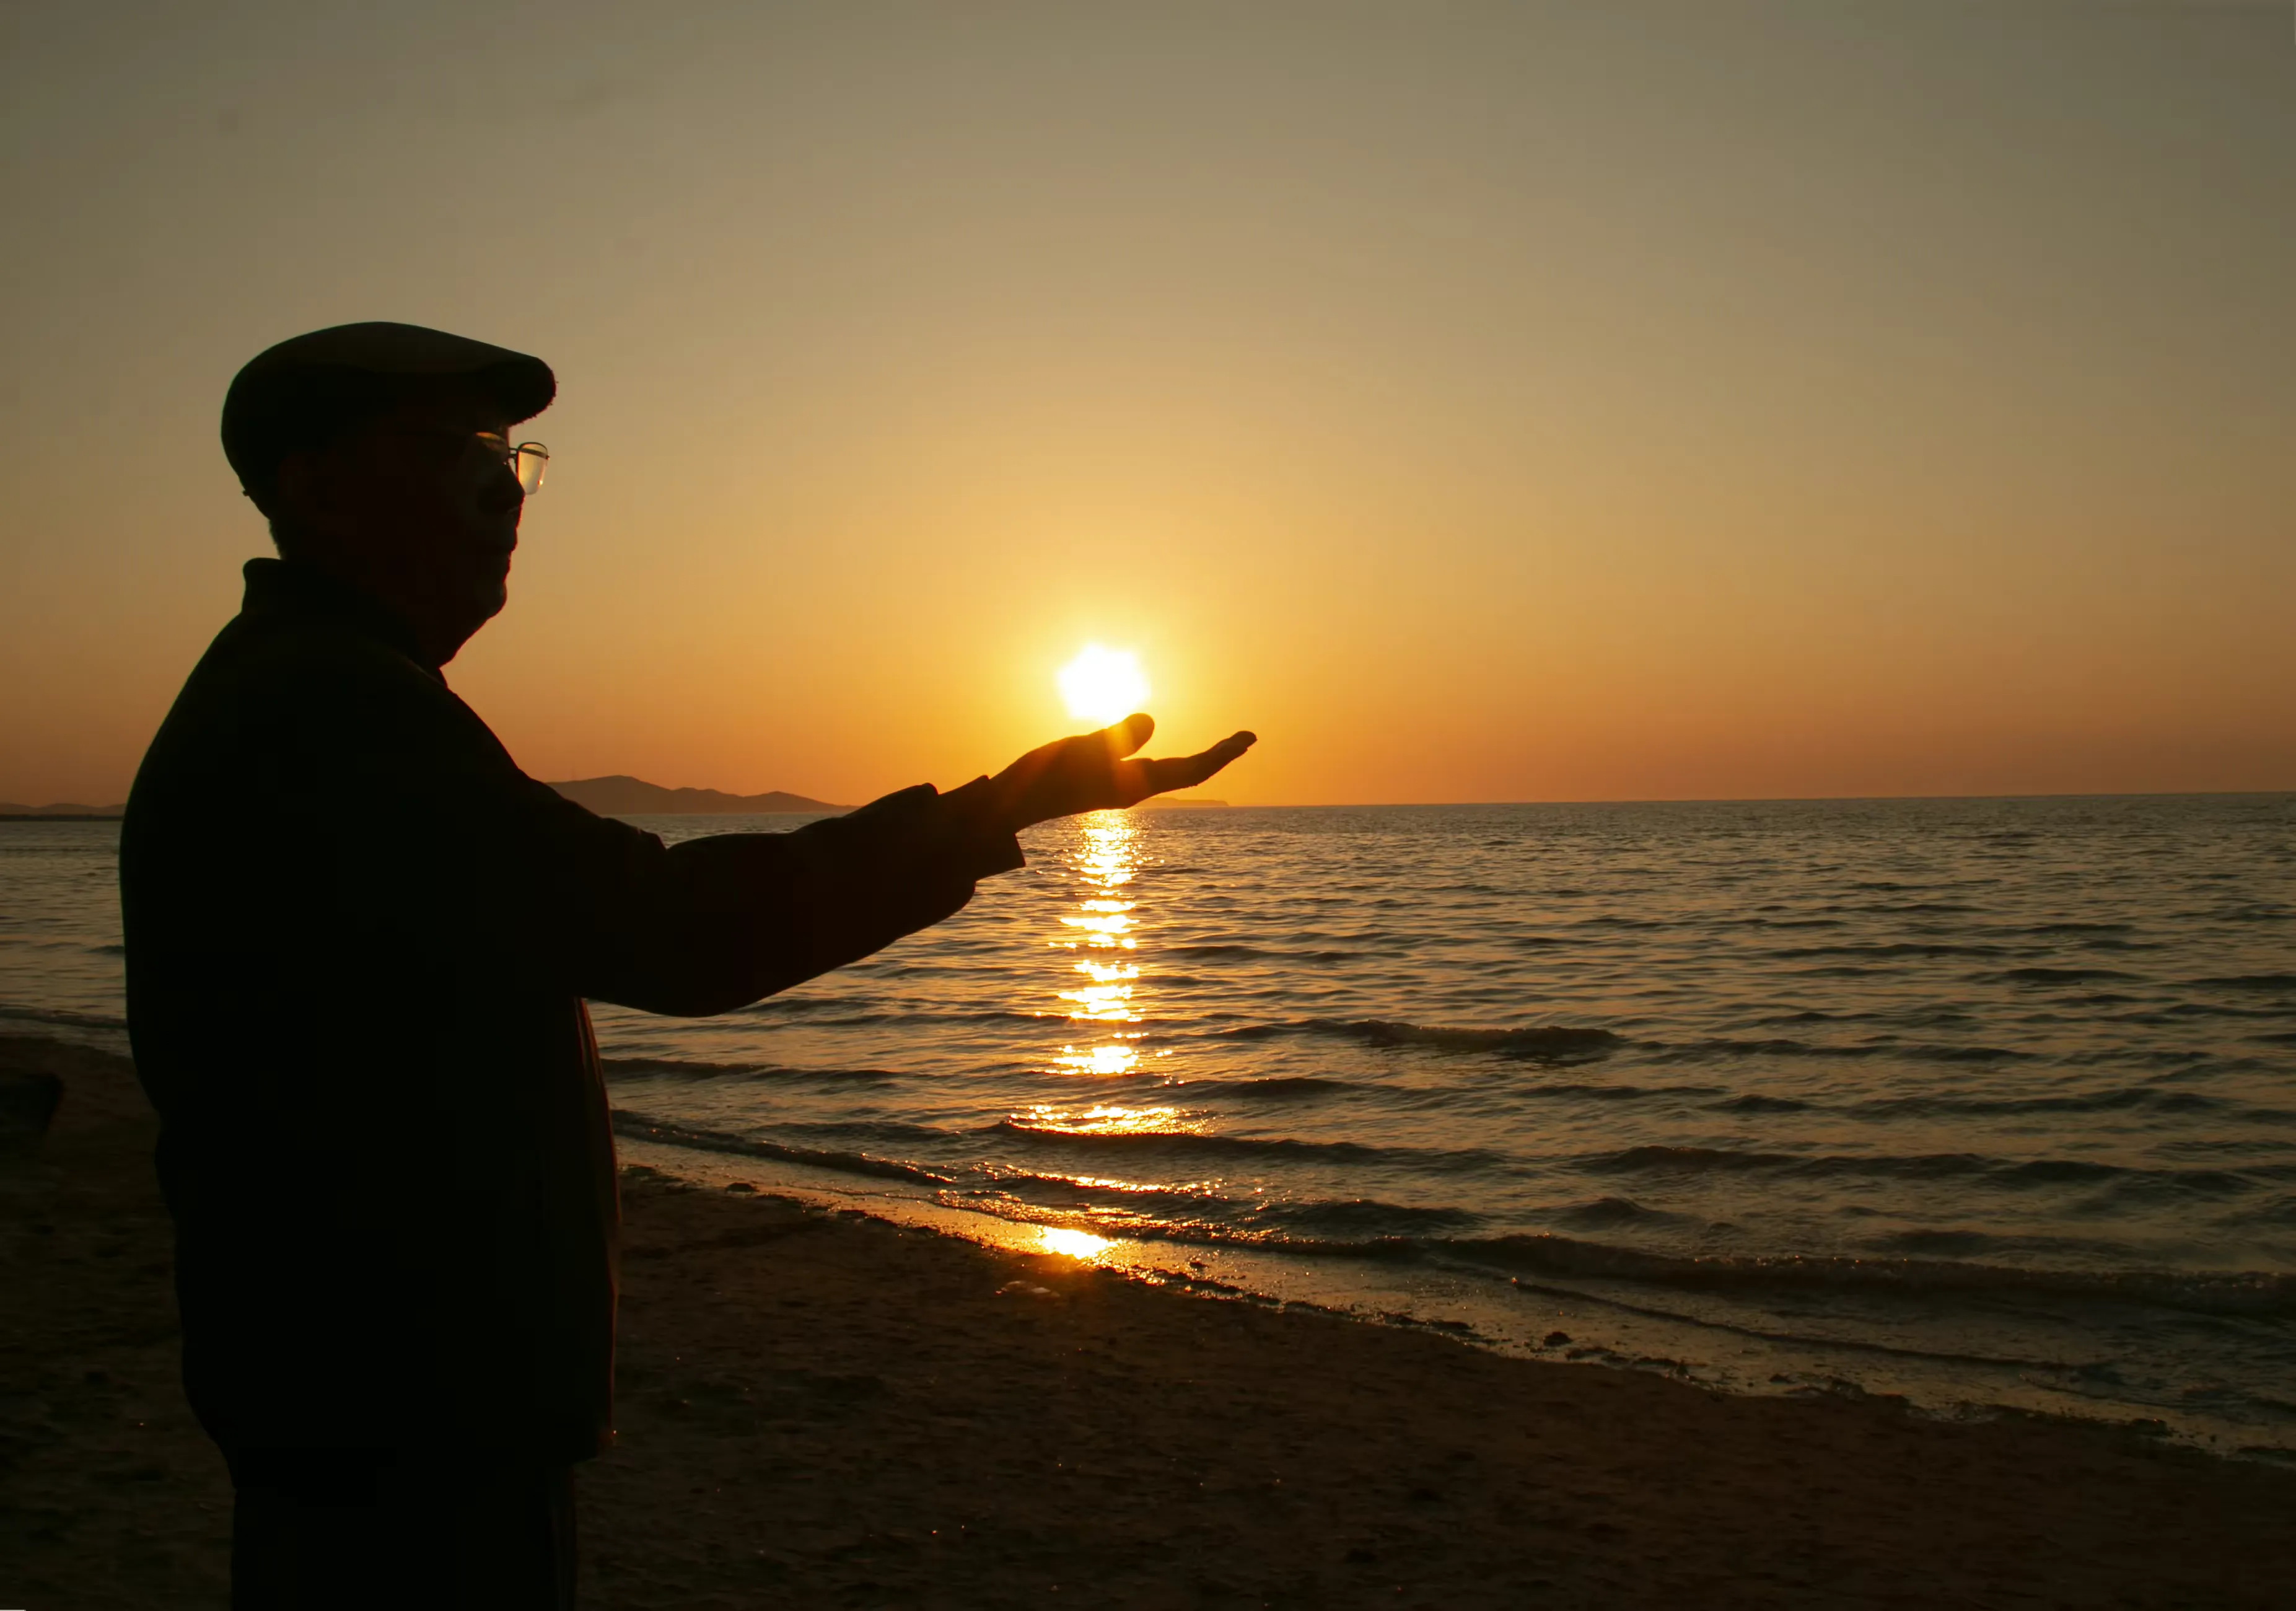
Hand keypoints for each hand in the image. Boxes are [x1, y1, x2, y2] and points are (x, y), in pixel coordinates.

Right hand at [977, 714, 1255, 831]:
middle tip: (1249, 738)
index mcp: (1134, 783)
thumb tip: (1151, 721)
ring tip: (1225, 745)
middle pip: (1190, 773)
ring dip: (1201, 760)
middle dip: (1221, 755)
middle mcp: (1135, 788)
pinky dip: (1173, 762)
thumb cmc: (1043, 777)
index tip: (1248, 739)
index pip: (1191, 770)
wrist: (1014, 804)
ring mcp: (1123, 787)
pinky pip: (1152, 772)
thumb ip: (1117, 736)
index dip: (1221, 755)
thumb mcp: (1081, 748)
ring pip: (1173, 774)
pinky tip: (1168, 757)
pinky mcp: (1108, 784)